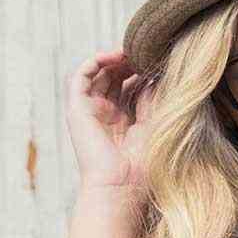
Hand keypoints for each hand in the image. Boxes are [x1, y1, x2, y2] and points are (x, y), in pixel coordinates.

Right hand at [65, 48, 157, 192]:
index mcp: (126, 121)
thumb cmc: (142, 166)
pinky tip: (111, 56)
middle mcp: (107, 115)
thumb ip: (154, 99)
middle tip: (146, 51)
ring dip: (113, 59)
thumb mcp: (154, 125)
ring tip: (130, 50)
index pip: (132, 87)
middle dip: (130, 62)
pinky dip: (92, 62)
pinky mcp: (77, 110)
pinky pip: (79, 78)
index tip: (159, 60)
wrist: (120, 186)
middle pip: (115, 78)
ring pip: (98, 75)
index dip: (143, 72)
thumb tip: (158, 74)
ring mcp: (92, 112)